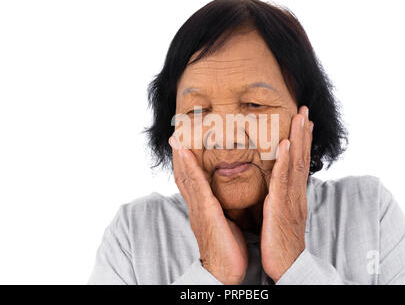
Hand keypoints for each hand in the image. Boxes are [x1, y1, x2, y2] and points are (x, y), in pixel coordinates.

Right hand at [169, 137, 248, 284]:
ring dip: (180, 155)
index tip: (186, 145)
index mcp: (202, 207)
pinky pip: (195, 184)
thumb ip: (223, 209)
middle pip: (184, 175)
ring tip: (177, 136)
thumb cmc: (228, 248)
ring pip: (186, 175)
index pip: (191, 180)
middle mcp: (196, 204)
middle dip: (179, 155)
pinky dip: (188, 166)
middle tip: (176, 134)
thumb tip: (228, 200)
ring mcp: (198, 207)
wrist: (225, 270)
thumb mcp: (225, 222)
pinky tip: (184, 151)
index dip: (187, 162)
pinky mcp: (205, 210)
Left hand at [260, 105, 312, 282]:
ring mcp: (291, 200)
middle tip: (304, 109)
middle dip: (303, 132)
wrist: (286, 266)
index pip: (299, 163)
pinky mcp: (282, 208)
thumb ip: (279, 199)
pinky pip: (283, 181)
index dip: (302, 141)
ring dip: (298, 139)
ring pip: (295, 164)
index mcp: (294, 195)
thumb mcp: (280, 216)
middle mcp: (296, 193)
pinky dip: (285, 161)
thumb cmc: (280, 243)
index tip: (303, 121)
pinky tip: (284, 144)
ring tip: (300, 117)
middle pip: (301, 158)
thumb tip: (275, 188)